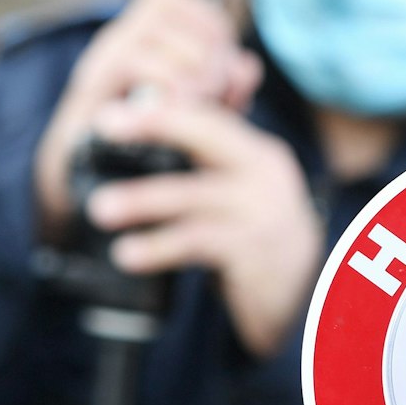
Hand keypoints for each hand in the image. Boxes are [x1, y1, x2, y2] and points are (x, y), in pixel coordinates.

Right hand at [33, 0, 261, 241]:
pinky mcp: (95, 80)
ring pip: (163, 30)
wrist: (83, 177)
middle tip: (221, 78)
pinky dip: (170, 82)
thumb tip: (248, 67)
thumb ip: (224, 90)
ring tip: (203, 99)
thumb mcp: (196, 114)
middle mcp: (124, 33)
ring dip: (195, 63)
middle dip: (211, 33)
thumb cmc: (141, 142)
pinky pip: (140, 61)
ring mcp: (106, 54)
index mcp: (149, 33)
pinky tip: (179, 106)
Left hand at [82, 98, 321, 357]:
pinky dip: (158, 247)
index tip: (111, 109)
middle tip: (102, 123)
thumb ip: (203, 161)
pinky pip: (197, 243)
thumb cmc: (255, 236)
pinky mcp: (256, 254)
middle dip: (155, 124)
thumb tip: (141, 120)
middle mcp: (265, 173)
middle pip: (207, 135)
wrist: (308, 298)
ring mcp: (263, 212)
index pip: (207, 115)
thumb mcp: (237, 192)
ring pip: (193, 196)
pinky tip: (126, 254)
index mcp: (256, 152)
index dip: (161, 107)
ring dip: (142, 199)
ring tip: (98, 208)